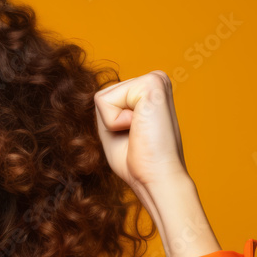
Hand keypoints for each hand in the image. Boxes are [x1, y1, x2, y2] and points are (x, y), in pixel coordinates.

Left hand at [93, 70, 187, 192]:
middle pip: (102, 96)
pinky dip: (114, 122)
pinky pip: (104, 100)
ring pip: (102, 97)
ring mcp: (155, 78)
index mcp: (150, 90)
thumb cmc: (138, 162)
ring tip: (138, 133)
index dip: (110, 124)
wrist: (157, 178)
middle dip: (110, 122)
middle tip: (136, 137)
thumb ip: (109, 109)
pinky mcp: (151, 83)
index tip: (135, 138)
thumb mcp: (116, 130)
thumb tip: (99, 95)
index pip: (106, 99)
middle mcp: (156, 79)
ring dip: (112, 123)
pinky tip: (139, 129)